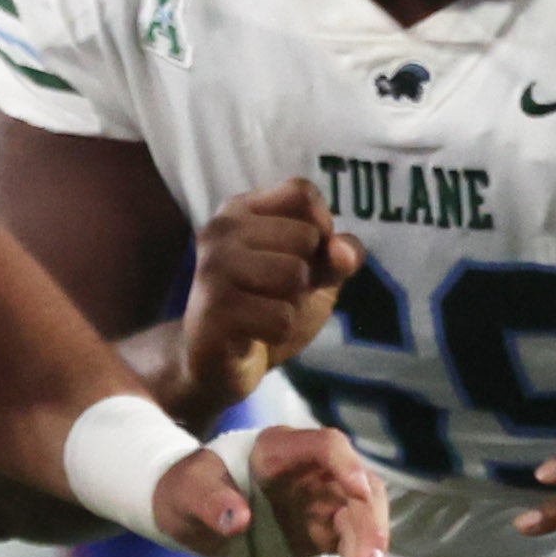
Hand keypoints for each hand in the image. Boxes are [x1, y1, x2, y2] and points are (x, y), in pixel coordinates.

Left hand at [152, 424, 385, 556]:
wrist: (188, 513)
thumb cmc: (186, 489)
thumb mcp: (187, 491)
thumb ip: (210, 500)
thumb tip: (237, 519)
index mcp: (280, 449)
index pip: (328, 446)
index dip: (348, 465)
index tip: (359, 492)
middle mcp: (313, 471)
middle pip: (359, 492)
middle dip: (370, 529)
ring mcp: (323, 502)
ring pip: (362, 526)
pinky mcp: (325, 532)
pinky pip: (351, 554)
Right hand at [176, 179, 357, 410]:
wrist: (219, 363)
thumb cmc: (268, 308)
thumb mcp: (314, 275)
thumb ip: (338, 256)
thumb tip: (343, 252)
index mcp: (242, 209)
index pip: (303, 193)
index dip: (322, 228)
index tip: (303, 255)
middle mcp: (221, 229)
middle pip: (305, 236)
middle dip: (307, 275)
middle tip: (275, 293)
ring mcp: (212, 267)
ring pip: (295, 275)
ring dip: (293, 305)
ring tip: (263, 311)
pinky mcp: (212, 309)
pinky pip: (281, 318)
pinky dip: (278, 332)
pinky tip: (252, 333)